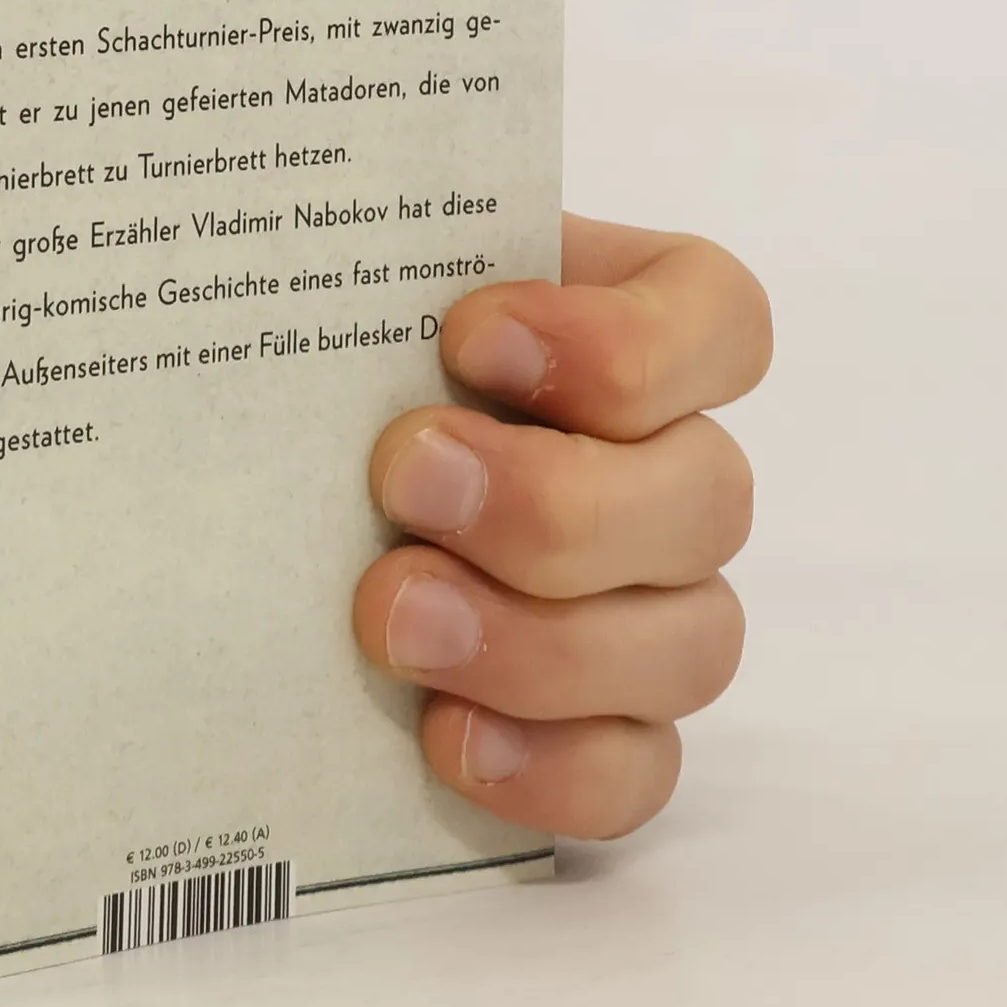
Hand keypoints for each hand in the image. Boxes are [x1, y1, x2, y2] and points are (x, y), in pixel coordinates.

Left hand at [352, 214, 771, 838]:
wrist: (289, 469)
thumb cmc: (337, 356)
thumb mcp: (358, 290)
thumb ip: (375, 270)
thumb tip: (290, 235)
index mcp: (629, 329)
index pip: (718, 323)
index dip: (623, 341)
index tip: (470, 338)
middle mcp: (666, 470)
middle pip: (706, 499)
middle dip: (551, 504)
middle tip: (402, 486)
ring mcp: (652, 609)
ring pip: (688, 646)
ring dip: (540, 643)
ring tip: (391, 618)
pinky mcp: (602, 726)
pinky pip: (638, 771)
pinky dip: (553, 767)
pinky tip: (446, 737)